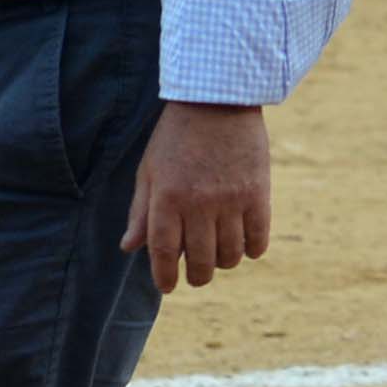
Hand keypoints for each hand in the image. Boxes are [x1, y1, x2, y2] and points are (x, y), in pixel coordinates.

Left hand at [123, 100, 269, 290]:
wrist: (217, 100)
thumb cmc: (176, 137)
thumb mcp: (149, 170)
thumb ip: (140, 212)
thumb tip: (128, 248)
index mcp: (167, 197)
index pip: (163, 253)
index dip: (164, 277)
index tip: (167, 286)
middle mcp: (198, 203)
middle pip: (200, 262)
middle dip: (197, 276)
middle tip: (196, 274)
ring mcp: (231, 200)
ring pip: (230, 255)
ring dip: (223, 262)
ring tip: (219, 254)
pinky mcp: (258, 194)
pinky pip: (258, 240)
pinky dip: (251, 250)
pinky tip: (244, 245)